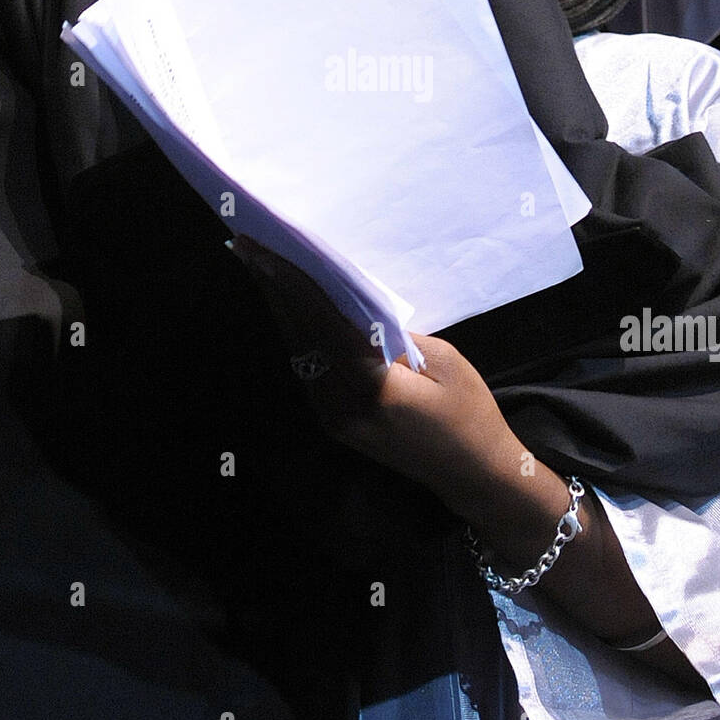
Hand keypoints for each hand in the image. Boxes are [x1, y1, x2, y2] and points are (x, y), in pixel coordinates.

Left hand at [233, 237, 523, 512]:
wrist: (472, 474)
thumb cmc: (470, 412)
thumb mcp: (444, 362)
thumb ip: (394, 335)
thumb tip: (356, 308)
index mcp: (374, 390)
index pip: (323, 326)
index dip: (293, 285)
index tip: (265, 251)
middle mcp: (342, 408)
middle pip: (299, 337)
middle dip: (272, 288)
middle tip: (247, 245)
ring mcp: (333, 419)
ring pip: (297, 352)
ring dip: (278, 307)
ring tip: (258, 265)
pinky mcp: (333, 422)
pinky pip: (307, 367)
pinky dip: (294, 330)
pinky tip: (285, 304)